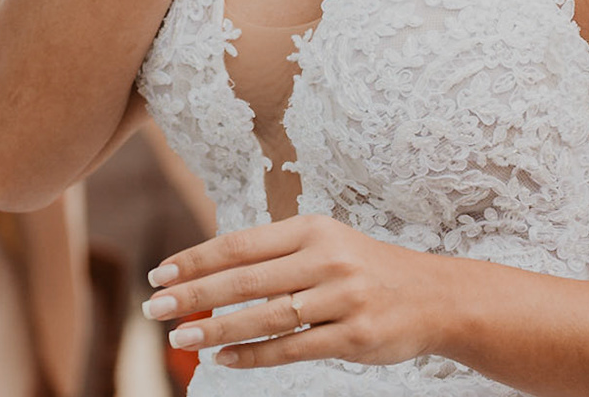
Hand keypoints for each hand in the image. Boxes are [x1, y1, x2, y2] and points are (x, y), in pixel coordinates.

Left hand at [141, 214, 446, 370]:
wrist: (435, 296)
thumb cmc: (365, 269)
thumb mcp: (325, 245)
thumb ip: (276, 255)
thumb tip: (210, 272)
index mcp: (311, 229)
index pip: (239, 244)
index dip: (196, 259)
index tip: (160, 273)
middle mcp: (325, 258)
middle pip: (244, 279)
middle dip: (193, 294)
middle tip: (153, 307)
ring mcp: (341, 298)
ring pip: (264, 316)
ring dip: (216, 329)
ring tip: (181, 336)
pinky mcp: (354, 336)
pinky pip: (292, 348)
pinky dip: (253, 355)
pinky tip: (223, 358)